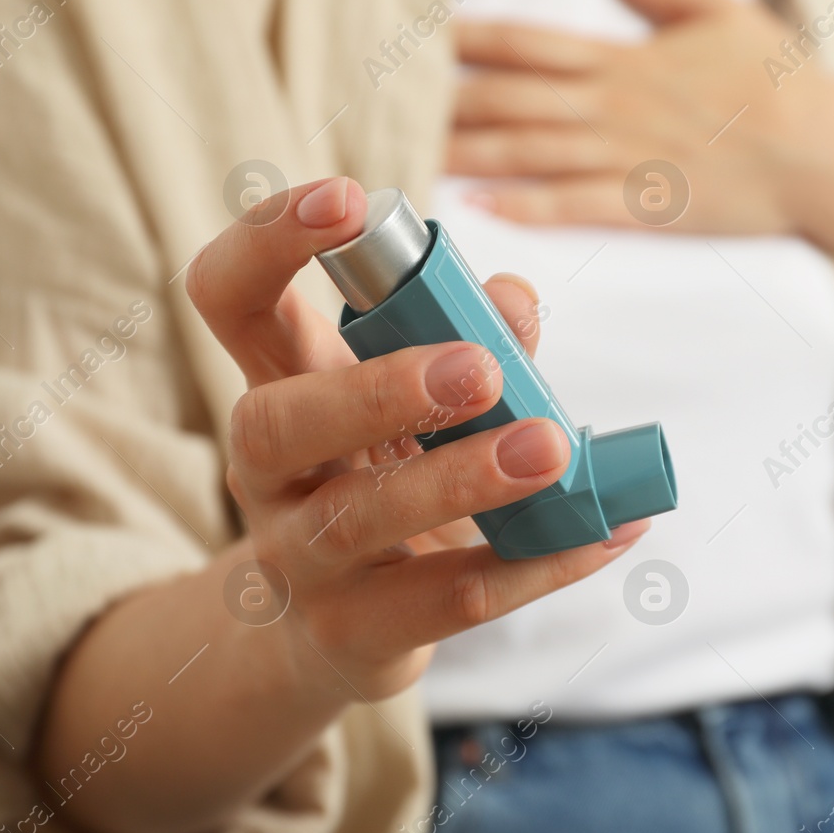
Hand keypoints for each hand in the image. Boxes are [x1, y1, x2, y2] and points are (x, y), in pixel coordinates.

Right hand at [187, 177, 649, 702]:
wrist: (336, 632)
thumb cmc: (384, 480)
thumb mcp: (414, 405)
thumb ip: (472, 339)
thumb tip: (513, 299)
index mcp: (277, 382)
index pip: (228, 295)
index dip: (268, 239)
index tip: (350, 200)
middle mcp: (268, 469)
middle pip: (276, 422)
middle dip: (374, 390)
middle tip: (476, 368)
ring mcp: (300, 559)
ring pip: (356, 519)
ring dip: (458, 479)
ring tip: (550, 448)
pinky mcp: (354, 632)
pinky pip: (445, 601)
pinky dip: (536, 565)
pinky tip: (605, 533)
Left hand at [448, 0, 833, 261]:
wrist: (830, 154)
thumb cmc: (779, 83)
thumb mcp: (718, 12)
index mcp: (624, 59)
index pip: (528, 43)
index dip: (468, 41)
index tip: (420, 40)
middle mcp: (612, 107)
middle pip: (510, 99)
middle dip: (445, 102)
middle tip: (391, 107)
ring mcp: (625, 159)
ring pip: (527, 152)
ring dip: (466, 152)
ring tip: (413, 156)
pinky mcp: (644, 208)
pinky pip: (571, 206)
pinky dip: (523, 206)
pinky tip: (479, 206)